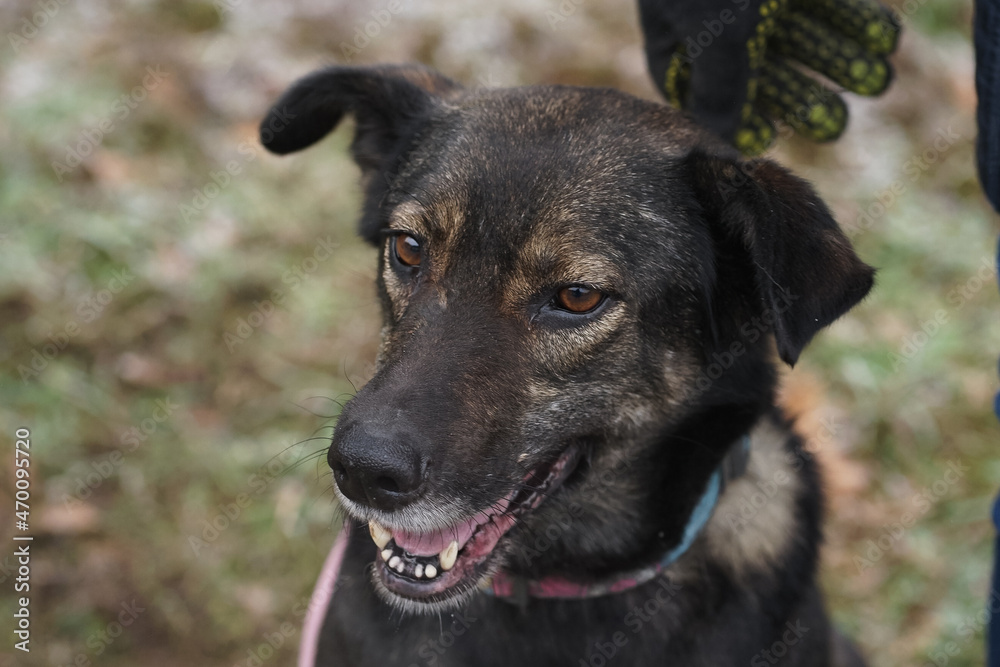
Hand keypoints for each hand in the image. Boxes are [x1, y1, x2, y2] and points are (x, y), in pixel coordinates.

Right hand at [639, 0, 899, 153]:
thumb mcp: (716, 35)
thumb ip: (725, 92)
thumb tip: (730, 149)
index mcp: (681, 38)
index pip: (711, 91)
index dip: (744, 115)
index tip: (775, 136)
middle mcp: (717, 18)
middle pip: (764, 67)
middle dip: (804, 92)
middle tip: (837, 122)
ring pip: (801, 31)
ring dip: (839, 56)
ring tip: (876, 78)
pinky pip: (825, 0)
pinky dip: (854, 18)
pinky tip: (882, 36)